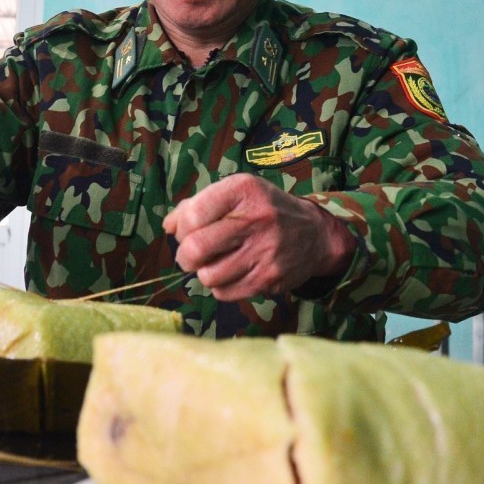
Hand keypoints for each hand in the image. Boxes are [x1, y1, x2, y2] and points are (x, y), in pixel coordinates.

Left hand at [163, 174, 353, 300]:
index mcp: (244, 190)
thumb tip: (167, 226)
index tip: (188, 230)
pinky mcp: (270, 278)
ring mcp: (265, 251)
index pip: (193, 214)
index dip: (181, 227)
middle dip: (185, 256)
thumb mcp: (237, 193)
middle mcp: (257, 219)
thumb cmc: (265, 210)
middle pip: (196, 249)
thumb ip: (198, 205)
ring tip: (216, 263)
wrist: (316, 235)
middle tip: (191, 255)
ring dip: (204, 273)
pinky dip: (220, 286)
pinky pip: (224, 293)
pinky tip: (232, 273)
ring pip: (208, 276)